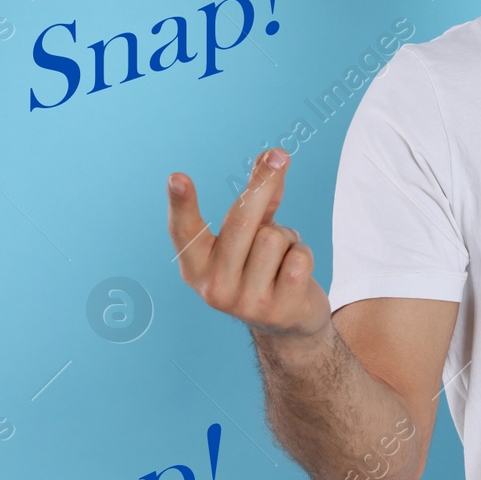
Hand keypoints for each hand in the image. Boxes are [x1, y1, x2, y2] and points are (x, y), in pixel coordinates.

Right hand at [167, 148, 330, 339]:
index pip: (185, 231)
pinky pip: (299, 257)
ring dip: (288, 237)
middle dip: (264, 184)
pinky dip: (304, 254)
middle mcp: (213, 286)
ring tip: (282, 257)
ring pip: (274, 237)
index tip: (177, 177)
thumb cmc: (264, 268)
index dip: (181, 203)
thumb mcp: (255, 233)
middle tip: (281, 155)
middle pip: (241, 221)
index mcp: (196, 266)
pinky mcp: (277, 310)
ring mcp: (244, 302)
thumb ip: (260, 196)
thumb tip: (272, 154)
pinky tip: (295, 273)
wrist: (289, 326)